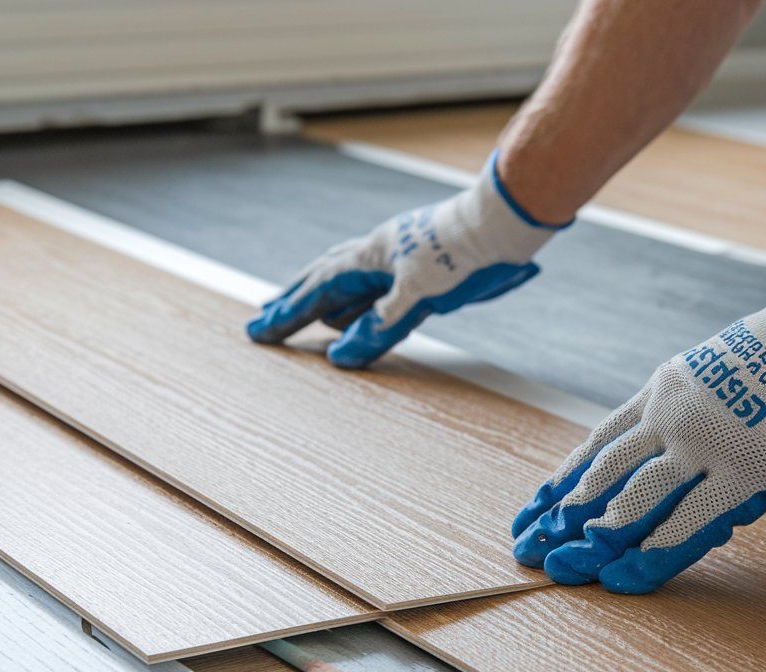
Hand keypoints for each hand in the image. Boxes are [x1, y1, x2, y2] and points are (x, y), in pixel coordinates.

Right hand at [247, 151, 567, 367]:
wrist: (505, 222)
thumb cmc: (464, 255)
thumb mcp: (419, 296)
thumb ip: (380, 326)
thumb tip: (341, 356)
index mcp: (371, 258)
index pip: (317, 291)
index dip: (288, 315)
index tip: (259, 333)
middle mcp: (378, 254)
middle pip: (322, 279)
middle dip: (292, 303)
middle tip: (263, 320)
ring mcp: (399, 257)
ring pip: (348, 280)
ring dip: (320, 299)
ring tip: (300, 314)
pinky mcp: (421, 265)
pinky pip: (375, 284)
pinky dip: (355, 299)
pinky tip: (359, 306)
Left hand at [512, 220, 765, 592]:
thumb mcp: (712, 376)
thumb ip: (687, 427)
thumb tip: (675, 478)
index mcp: (659, 393)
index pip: (597, 447)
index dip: (562, 481)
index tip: (533, 509)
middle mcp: (670, 418)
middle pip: (602, 475)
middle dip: (562, 516)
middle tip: (528, 547)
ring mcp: (704, 444)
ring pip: (634, 497)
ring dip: (595, 536)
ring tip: (561, 564)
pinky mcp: (744, 470)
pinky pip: (690, 518)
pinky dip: (655, 547)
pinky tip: (625, 571)